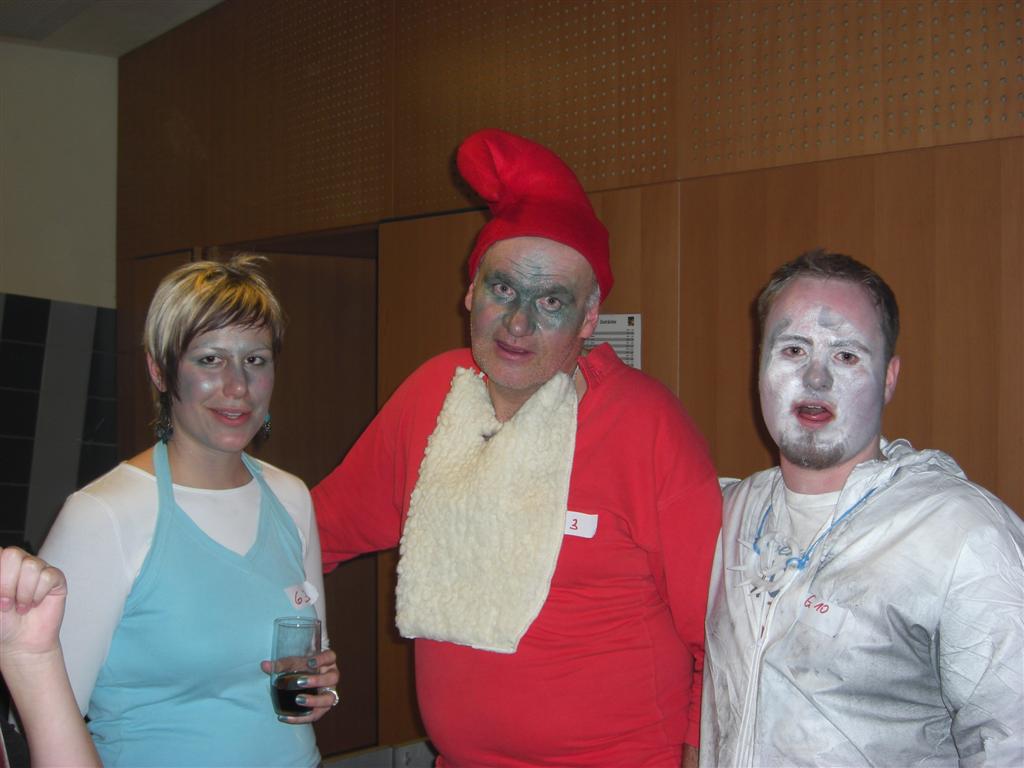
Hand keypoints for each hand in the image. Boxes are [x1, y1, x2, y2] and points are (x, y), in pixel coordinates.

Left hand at [0, 547, 66, 665]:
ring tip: (22, 606)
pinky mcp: (55, 578)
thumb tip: (0, 556)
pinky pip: (48, 577)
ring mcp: (38, 569)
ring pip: (31, 566)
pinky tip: (35, 603)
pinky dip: (39, 595)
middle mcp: (18, 564)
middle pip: (13, 554)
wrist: (20, 643)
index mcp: (1, 566)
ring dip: (24, 593)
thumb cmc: (2, 624)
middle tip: (7, 602)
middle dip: (8, 584)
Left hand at [261, 648, 338, 723]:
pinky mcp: (322, 708)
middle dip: (317, 680)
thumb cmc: (302, 668)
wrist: (306, 679)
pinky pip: (315, 715)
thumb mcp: (293, 664)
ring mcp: (329, 693)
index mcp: (327, 662)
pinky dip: (301, 718)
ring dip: (314, 701)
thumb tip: (264, 665)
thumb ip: (280, 665)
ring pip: (329, 698)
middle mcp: (331, 677)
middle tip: (299, 682)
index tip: (310, 662)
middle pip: (332, 678)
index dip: (322, 659)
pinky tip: (286, 717)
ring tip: (298, 700)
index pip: (330, 657)